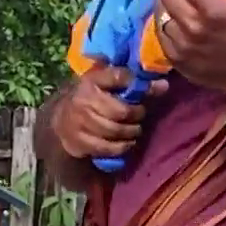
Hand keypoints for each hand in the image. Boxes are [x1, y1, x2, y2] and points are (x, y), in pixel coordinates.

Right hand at [51, 65, 168, 159]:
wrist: (60, 120)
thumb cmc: (90, 98)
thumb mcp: (105, 83)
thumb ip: (132, 82)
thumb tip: (164, 85)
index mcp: (91, 80)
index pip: (119, 77)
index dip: (138, 84)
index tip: (156, 88)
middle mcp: (84, 100)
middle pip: (121, 111)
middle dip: (137, 115)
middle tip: (140, 116)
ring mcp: (80, 122)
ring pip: (116, 131)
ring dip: (131, 132)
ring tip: (135, 130)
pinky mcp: (80, 141)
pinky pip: (107, 148)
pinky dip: (122, 147)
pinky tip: (127, 143)